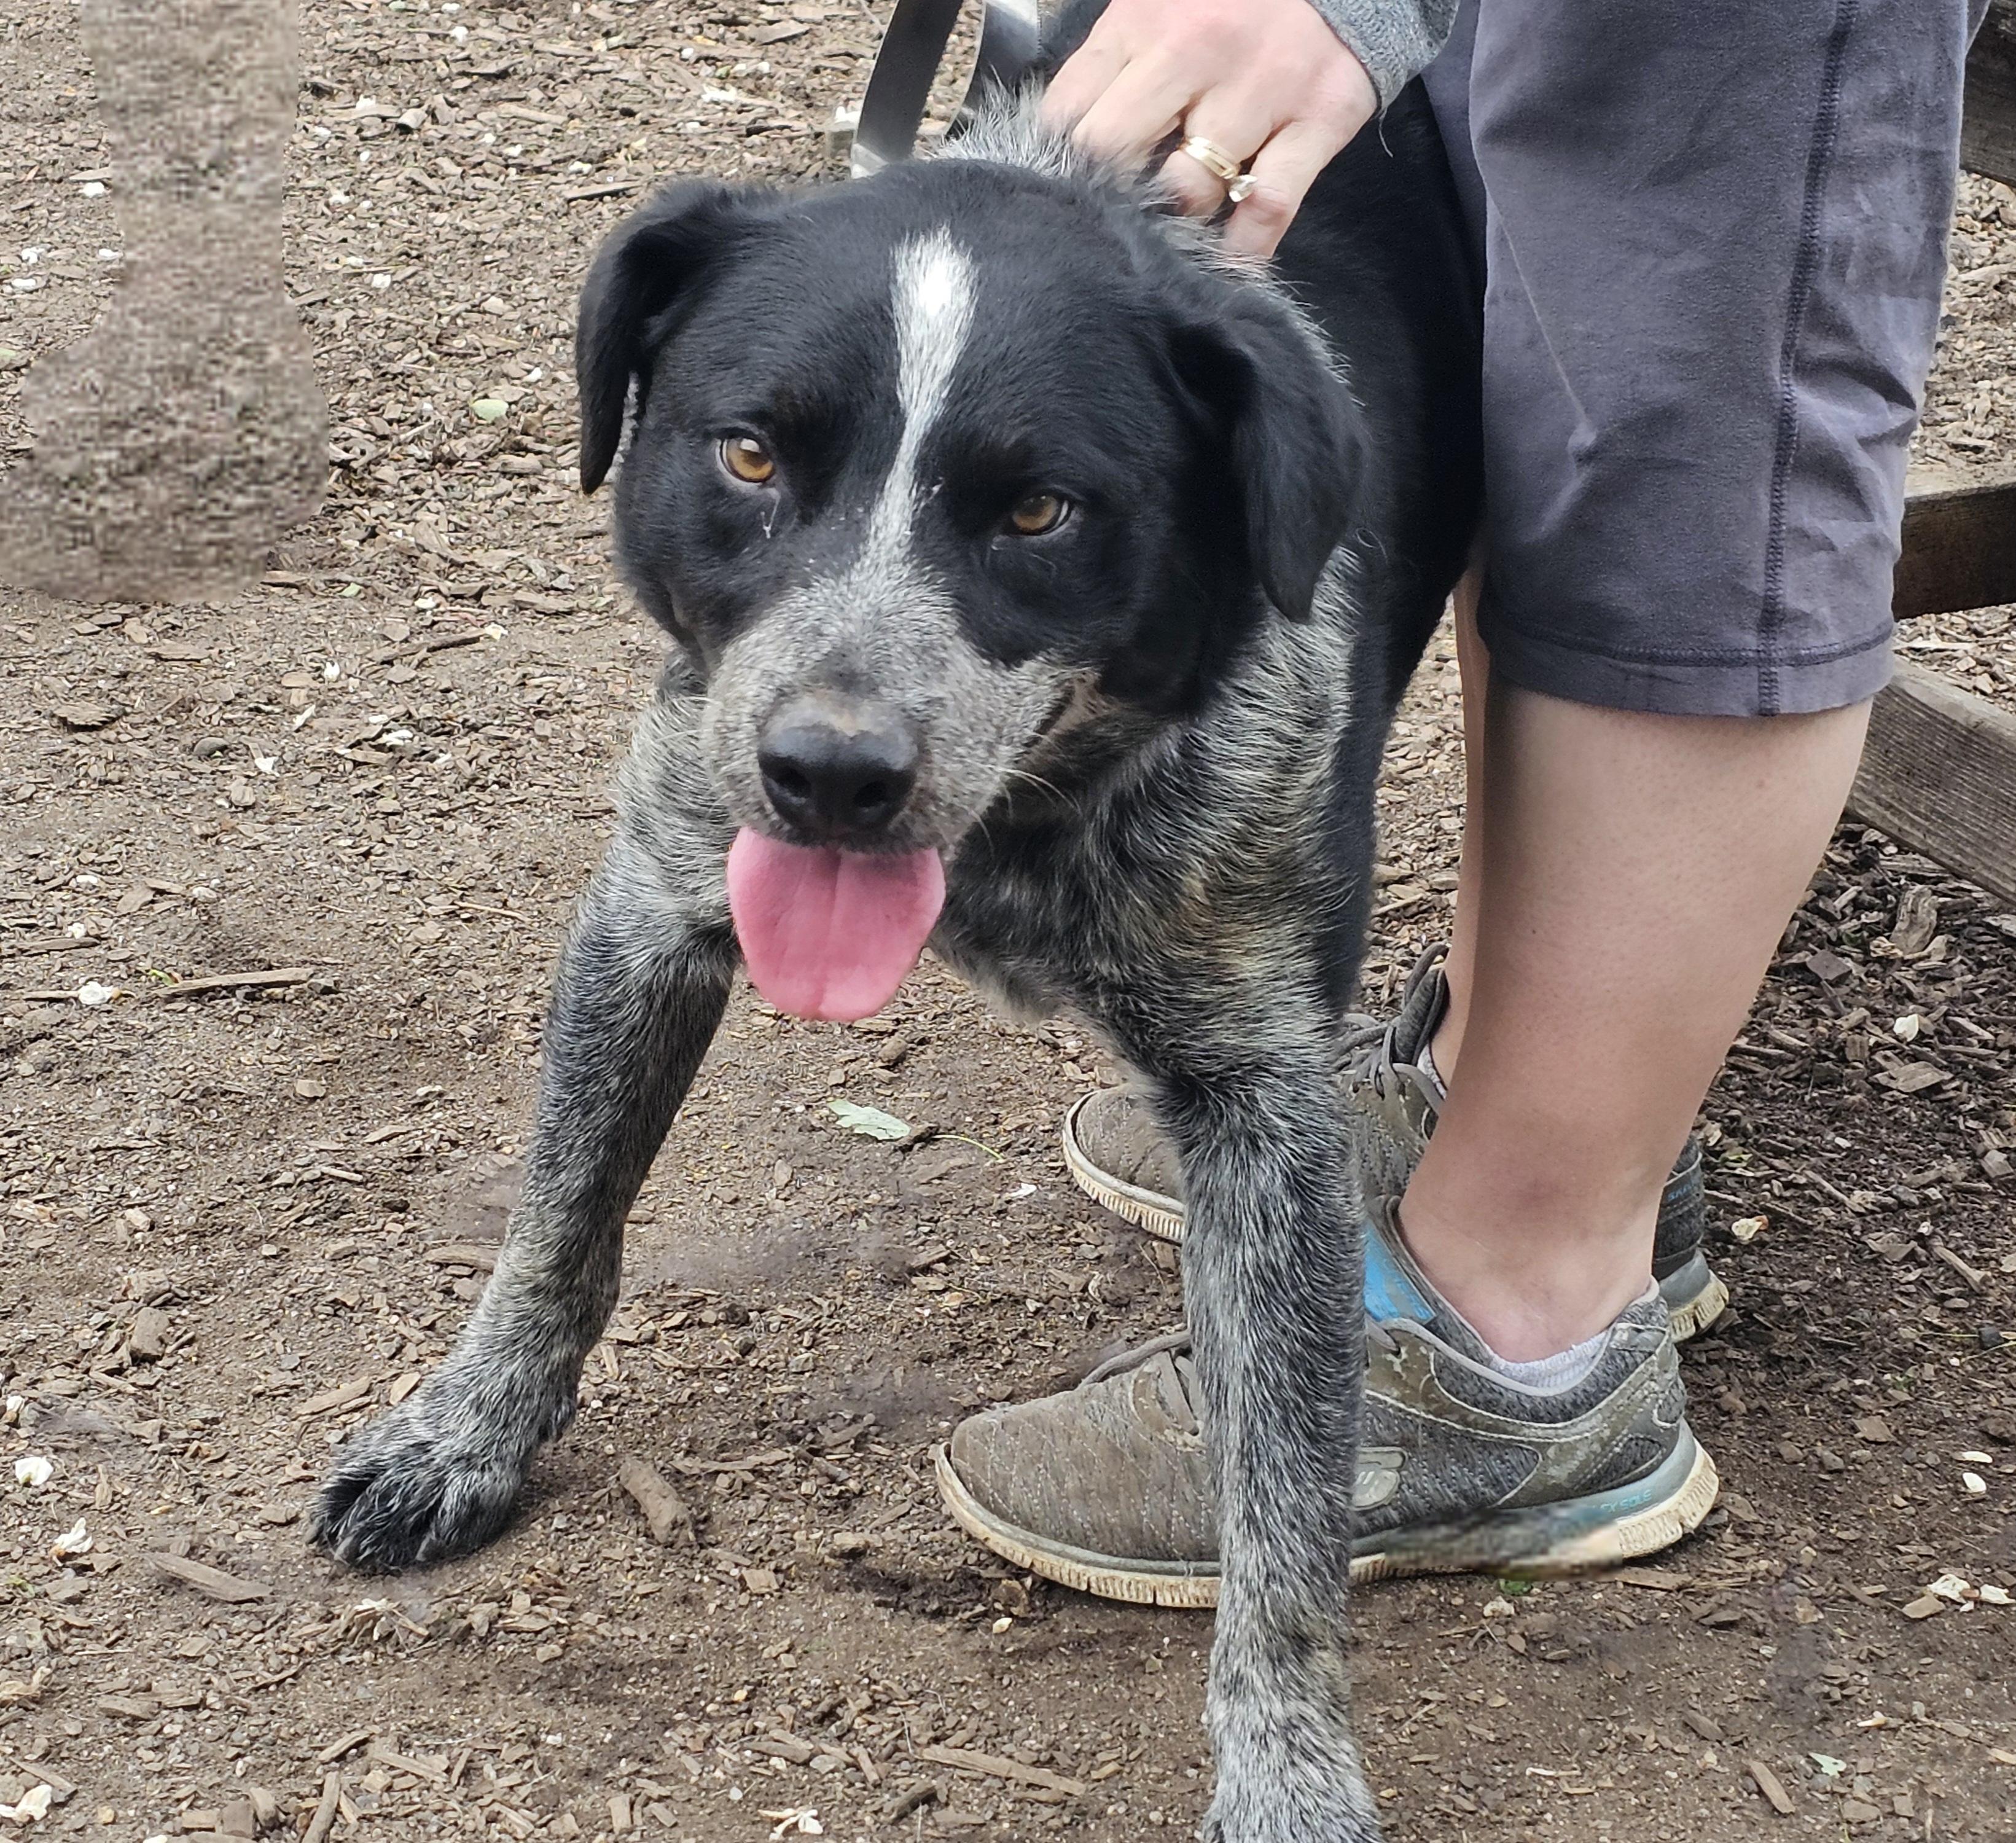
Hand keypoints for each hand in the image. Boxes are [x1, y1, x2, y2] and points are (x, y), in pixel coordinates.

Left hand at [1042, 0, 1377, 258]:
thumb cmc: (1230, 4)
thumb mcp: (1157, 7)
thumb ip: (1114, 63)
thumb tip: (1065, 140)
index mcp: (1142, 22)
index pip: (1068, 111)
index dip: (1057, 162)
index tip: (1063, 192)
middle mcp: (1194, 51)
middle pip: (1114, 152)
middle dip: (1107, 195)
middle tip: (1112, 222)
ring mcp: (1258, 89)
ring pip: (1190, 187)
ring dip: (1175, 223)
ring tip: (1169, 240)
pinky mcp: (1315, 120)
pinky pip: (1268, 206)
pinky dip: (1245, 249)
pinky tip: (1228, 267)